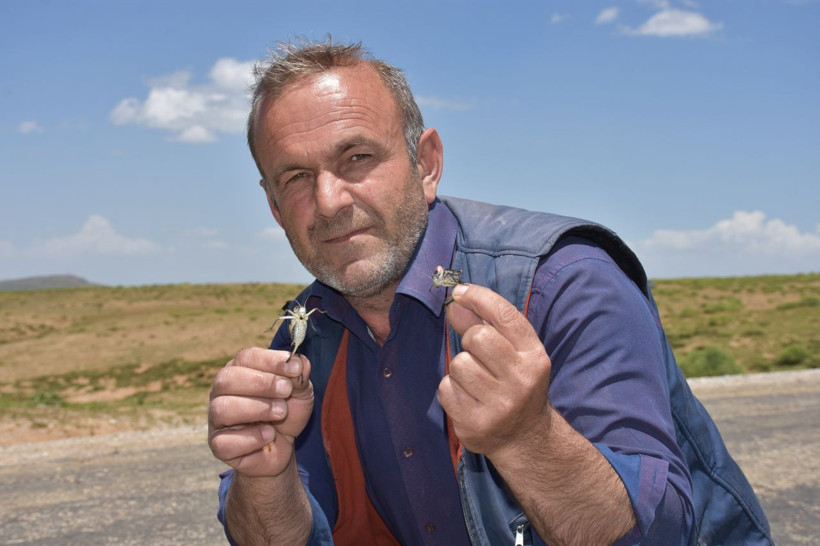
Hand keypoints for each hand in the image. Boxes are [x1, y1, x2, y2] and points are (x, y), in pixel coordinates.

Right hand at [208, 348, 313, 476]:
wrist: (286, 445)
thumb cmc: (286, 411)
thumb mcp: (300, 390)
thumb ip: (299, 375)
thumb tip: (298, 361)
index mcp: (239, 370)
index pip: (245, 357)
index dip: (270, 361)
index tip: (295, 368)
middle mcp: (222, 392)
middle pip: (226, 379)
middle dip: (261, 383)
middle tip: (286, 391)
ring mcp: (217, 419)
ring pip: (221, 409)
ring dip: (256, 409)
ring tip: (281, 413)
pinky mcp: (219, 446)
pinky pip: (224, 441)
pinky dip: (252, 437)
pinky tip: (269, 434)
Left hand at [438, 283, 552, 456]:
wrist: (525, 439)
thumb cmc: (515, 385)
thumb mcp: (514, 353)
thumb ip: (486, 325)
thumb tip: (455, 301)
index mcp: (535, 358)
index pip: (505, 316)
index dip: (478, 297)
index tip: (459, 291)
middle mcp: (521, 381)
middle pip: (477, 337)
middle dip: (470, 340)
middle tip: (478, 354)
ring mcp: (499, 406)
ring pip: (458, 364)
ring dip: (460, 368)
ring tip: (475, 381)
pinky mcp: (475, 424)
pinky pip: (445, 389)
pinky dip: (451, 389)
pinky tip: (468, 398)